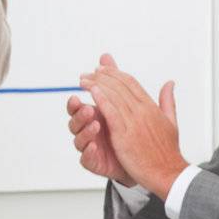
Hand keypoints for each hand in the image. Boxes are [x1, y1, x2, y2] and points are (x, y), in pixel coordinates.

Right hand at [67, 58, 135, 186]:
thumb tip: (106, 56)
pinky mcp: (94, 162)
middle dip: (78, 114)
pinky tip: (95, 146)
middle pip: (74, 121)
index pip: (79, 106)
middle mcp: (89, 130)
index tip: (80, 91)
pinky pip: (86, 158)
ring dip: (84, 131)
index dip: (77, 100)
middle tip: (88, 108)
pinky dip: (89, 152)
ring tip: (95, 125)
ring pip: (78, 138)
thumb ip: (113, 80)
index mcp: (94, 116)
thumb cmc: (130, 132)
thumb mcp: (125, 103)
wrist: (144, 160)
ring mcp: (90, 146)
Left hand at [79, 54, 188, 198]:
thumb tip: (169, 83)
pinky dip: (101, 100)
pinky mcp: (125, 134)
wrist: (167, 172)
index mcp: (151, 107)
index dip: (115, 73)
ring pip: (114, 96)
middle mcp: (143, 111)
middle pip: (120, 86)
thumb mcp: (170, 121)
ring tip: (84, 80)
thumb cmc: (167, 151)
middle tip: (88, 73)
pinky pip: (111, 112)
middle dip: (102, 76)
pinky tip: (92, 92)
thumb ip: (167, 101)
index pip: (131, 83)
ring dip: (97, 85)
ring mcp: (134, 122)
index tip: (102, 68)